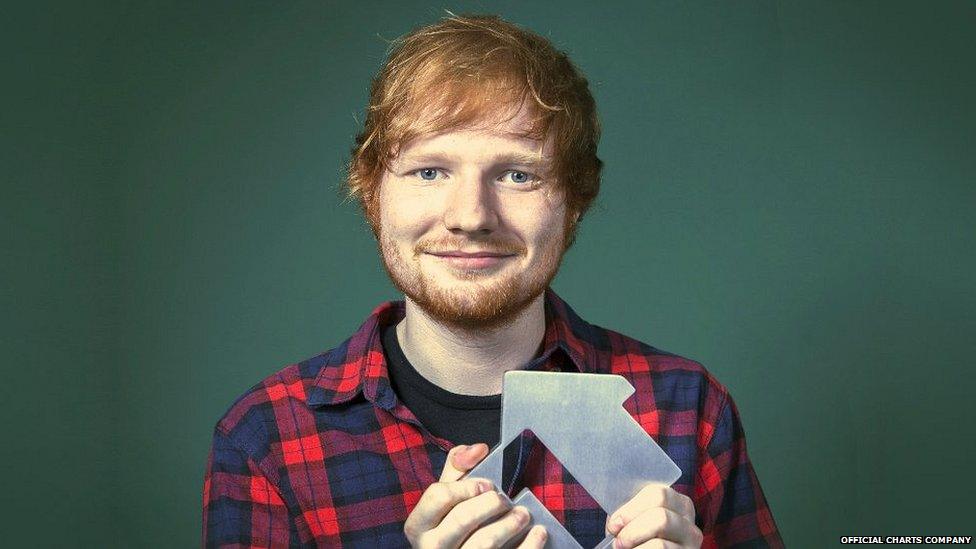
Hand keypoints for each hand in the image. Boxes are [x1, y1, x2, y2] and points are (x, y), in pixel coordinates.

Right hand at [404, 443, 547, 547]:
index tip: (487, 484)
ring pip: (483, 544)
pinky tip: (537, 533)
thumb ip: (457, 469)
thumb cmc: (449, 525)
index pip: (438, 497)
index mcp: (420, 525)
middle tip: (505, 499)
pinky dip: (528, 545)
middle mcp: (432, 547)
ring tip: (523, 515)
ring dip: (509, 525)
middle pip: (462, 519)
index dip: (465, 487)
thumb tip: (479, 449)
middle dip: (490, 504)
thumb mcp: (445, 497)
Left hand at [605, 484, 701, 548]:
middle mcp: (689, 524)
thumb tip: (617, 518)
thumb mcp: (637, 521)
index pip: (657, 494)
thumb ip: (631, 513)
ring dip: (635, 544)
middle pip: (661, 516)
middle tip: (618, 540)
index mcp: (679, 504)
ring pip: (660, 543)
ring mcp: (690, 545)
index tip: (614, 523)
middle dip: (633, 529)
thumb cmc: (640, 539)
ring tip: (623, 548)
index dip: (631, 509)